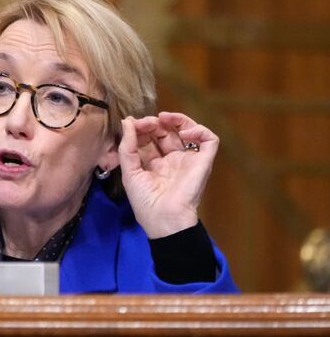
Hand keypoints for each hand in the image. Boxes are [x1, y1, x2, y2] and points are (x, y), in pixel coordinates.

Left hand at [118, 112, 218, 238]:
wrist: (164, 219)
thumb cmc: (145, 200)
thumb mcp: (129, 171)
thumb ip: (127, 146)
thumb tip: (127, 121)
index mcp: (154, 163)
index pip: (150, 137)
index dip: (142, 127)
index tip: (133, 124)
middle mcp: (172, 159)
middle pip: (167, 131)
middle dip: (157, 122)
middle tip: (149, 121)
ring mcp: (188, 159)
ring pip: (188, 130)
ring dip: (177, 119)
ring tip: (165, 118)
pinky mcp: (203, 161)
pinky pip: (209, 140)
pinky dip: (200, 130)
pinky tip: (185, 133)